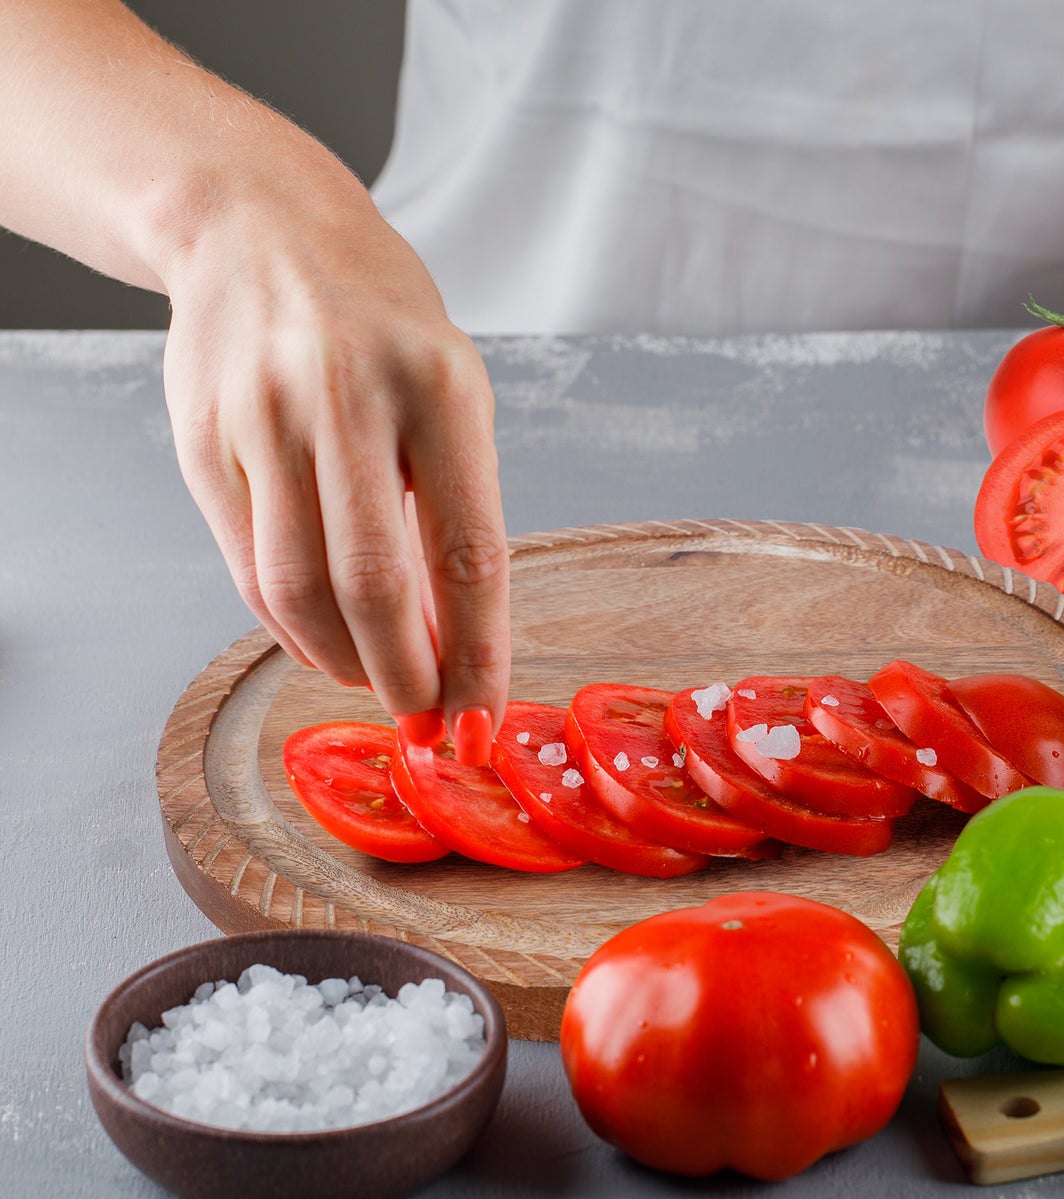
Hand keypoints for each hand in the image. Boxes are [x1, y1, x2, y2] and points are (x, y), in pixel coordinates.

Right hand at [159, 165, 508, 752]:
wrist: (259, 230)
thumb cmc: (381, 326)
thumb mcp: (451, 394)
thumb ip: (453, 513)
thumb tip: (453, 647)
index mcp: (439, 387)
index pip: (469, 554)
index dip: (477, 655)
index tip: (480, 722)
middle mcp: (345, 398)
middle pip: (372, 586)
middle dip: (404, 678)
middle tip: (424, 719)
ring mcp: (263, 417)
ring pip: (298, 590)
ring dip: (343, 662)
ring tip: (375, 679)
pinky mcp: (201, 440)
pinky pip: (249, 569)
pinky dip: (292, 629)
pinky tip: (323, 644)